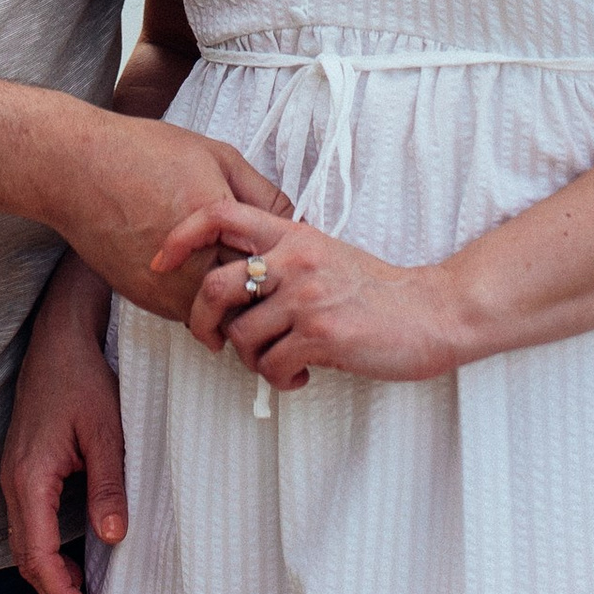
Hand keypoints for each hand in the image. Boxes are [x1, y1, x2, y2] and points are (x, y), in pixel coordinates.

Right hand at [0, 257, 121, 593]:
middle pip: (27, 558)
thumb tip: (113, 538)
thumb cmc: (83, 379)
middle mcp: (13, 481)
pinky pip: (30, 522)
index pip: (39, 558)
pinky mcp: (23, 467)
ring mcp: (14, 475)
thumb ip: (108, 484)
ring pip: (26, 542)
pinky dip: (49, 549)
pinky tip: (77, 556)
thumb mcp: (106, 431)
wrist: (59, 337)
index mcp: (29, 478)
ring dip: (53, 574)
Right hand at [51, 116, 288, 323]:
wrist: (79, 171)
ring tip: (242, 286)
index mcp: (222, 225)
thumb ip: (261, 192)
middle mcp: (197, 265)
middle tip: (278, 290)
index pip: (273, 266)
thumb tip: (297, 222)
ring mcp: (170, 290)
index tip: (295, 267)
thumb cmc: (146, 154)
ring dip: (235, 308)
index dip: (287, 267)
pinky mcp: (148, 301)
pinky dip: (202, 305)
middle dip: (266, 297)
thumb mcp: (217, 156)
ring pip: (222, 319)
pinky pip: (189, 316)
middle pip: (251, 303)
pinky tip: (202, 277)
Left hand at [151, 200, 468, 389]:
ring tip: (282, 361)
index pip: (220, 213)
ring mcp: (307, 297)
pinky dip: (282, 380)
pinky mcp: (321, 335)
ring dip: (254, 360)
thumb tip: (233, 286)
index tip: (161, 260)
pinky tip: (304, 375)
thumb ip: (282, 260)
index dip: (180, 234)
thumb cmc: (376, 291)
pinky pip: (272, 367)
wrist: (432, 313)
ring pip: (241, 337)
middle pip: (214, 285)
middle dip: (201, 321)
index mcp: (294, 233)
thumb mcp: (325, 256)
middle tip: (209, 340)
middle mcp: (295, 259)